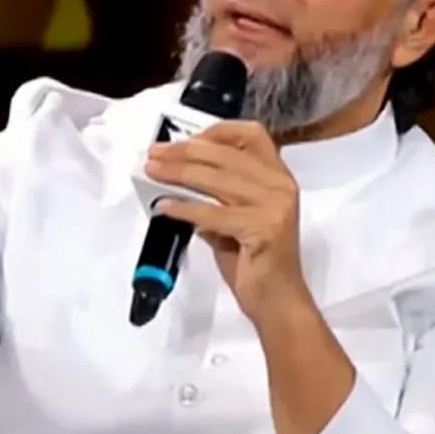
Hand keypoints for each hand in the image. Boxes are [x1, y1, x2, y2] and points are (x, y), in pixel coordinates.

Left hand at [144, 120, 309, 322]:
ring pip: (216, 179)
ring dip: (178, 173)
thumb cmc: (256, 262)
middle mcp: (280, 185)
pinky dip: (184, 207)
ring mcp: (275, 206)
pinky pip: (213, 212)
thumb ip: (215, 195)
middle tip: (155, 154)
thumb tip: (176, 176)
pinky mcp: (263, 228)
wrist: (278, 301)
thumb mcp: (234, 218)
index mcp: (278, 177)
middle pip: (226, 154)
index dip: (216, 131)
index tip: (185, 139)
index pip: (252, 134)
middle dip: (184, 151)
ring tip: (153, 173)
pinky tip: (165, 207)